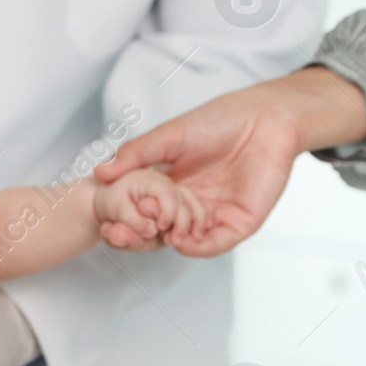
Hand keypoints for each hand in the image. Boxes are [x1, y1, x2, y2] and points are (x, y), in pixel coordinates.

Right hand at [95, 67, 365, 256]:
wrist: (265, 117)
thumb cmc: (220, 120)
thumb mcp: (169, 136)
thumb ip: (137, 154)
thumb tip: (100, 171)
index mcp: (175, 184)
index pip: (147, 210)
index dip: (128, 219)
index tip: (109, 222)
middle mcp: (193, 203)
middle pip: (163, 231)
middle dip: (143, 237)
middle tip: (122, 235)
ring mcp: (216, 214)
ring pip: (187, 241)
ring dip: (169, 242)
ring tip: (154, 233)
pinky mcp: (240, 222)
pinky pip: (215, 243)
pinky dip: (197, 247)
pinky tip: (180, 240)